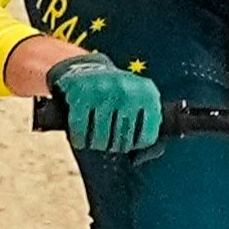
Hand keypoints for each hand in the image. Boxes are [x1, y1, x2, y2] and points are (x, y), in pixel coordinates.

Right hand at [47, 52, 162, 153]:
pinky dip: (79, 140)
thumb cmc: (119, 96)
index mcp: (148, 94)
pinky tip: (80, 140)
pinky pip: (80, 131)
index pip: (147, 138)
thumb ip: (149, 132)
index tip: (128, 143)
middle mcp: (128, 90)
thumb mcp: (140, 105)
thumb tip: (137, 160)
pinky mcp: (80, 94)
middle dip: (115, 147)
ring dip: (97, 145)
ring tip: (96, 142)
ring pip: (101, 139)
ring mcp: (104, 91)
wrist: (88, 68)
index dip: (136, 146)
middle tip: (109, 142)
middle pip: (123, 141)